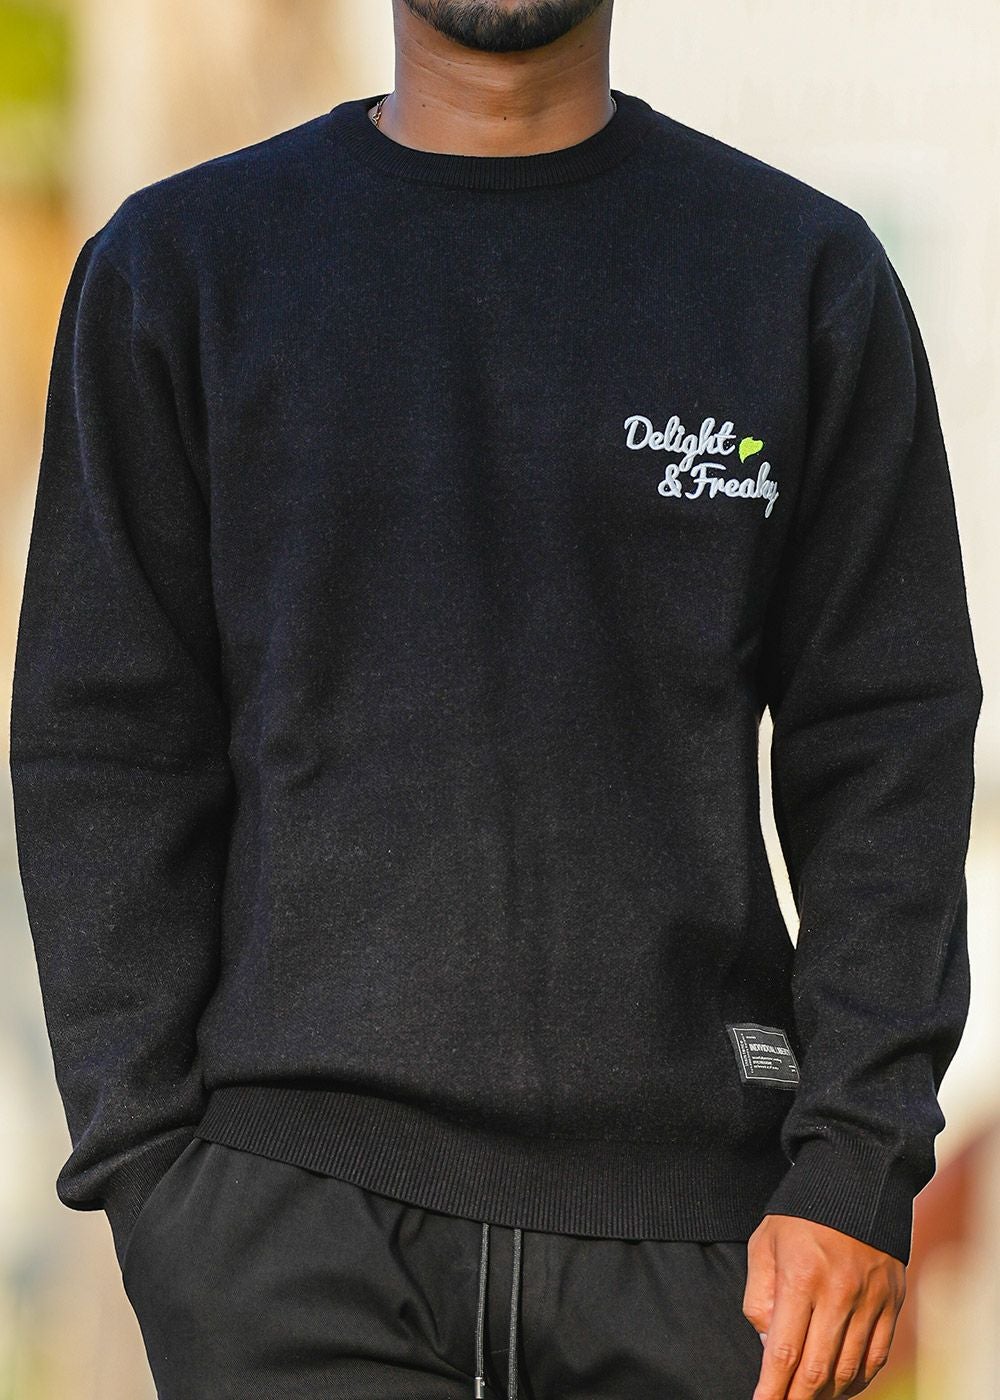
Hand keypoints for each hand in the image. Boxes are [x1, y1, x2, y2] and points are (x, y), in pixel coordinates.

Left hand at [742, 1213, 905, 1398]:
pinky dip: (858, 1379)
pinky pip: (877, 1357)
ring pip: (848, 1369)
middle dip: (797, 1399)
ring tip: (808, 1397)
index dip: (772, 1388)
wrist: (855, 1182)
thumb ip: (760, 1295)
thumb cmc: (800, 1215)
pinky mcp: (892, 1302)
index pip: (784, 1351)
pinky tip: (840, 1385)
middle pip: (817, 1370)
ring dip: (826, 1393)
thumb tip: (767, 1345)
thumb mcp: (764, 1243)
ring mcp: (870, 1300)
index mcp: (801, 1276)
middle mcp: (839, 1293)